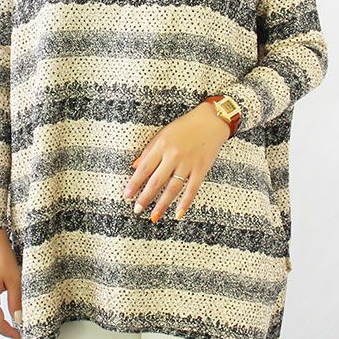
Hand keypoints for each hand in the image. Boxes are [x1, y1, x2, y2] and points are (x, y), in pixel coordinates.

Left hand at [123, 101, 231, 221]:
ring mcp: (188, 163)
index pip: (144, 168)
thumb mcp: (163, 134)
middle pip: (156, 181)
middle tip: (137, 209)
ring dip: (162, 204)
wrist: (212, 120)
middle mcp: (174, 155)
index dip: (134, 183)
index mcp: (162, 146)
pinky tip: (178, 214)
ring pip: (173, 188)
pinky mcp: (202, 169)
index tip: (126, 196)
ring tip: (154, 217)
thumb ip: (149, 150)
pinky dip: (185, 203)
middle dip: (145, 197)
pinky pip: (192, 189)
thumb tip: (135, 166)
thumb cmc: (185, 126)